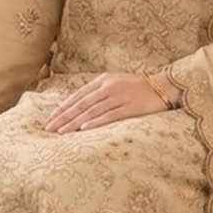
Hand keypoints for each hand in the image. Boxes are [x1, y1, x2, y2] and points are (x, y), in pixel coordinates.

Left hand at [44, 72, 177, 133]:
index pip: (77, 96)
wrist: (163, 87)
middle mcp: (108, 87)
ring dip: (74, 122)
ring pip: (91, 112)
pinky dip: (95, 122)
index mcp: (103, 80)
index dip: (62, 108)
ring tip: (61, 132)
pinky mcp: (130, 107)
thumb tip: (79, 107)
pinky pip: (109, 116)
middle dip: (63, 117)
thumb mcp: (116, 83)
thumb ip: (99, 92)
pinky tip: (83, 129)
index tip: (50, 119)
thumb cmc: (138, 88)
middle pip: (81, 104)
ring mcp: (119, 97)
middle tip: (49, 128)